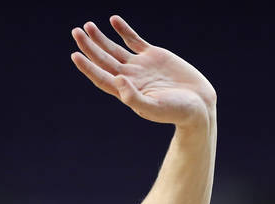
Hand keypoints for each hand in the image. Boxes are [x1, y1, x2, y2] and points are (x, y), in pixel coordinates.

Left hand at [71, 16, 215, 126]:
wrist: (199, 104)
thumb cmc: (177, 112)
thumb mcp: (154, 108)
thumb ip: (134, 97)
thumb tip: (117, 79)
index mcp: (126, 91)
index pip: (101, 77)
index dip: (87, 67)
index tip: (75, 55)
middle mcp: (129, 77)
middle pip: (103, 60)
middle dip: (89, 47)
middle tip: (76, 32)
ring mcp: (140, 66)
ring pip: (115, 49)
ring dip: (101, 38)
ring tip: (87, 26)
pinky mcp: (153, 55)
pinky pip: (134, 40)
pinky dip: (123, 30)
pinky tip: (114, 20)